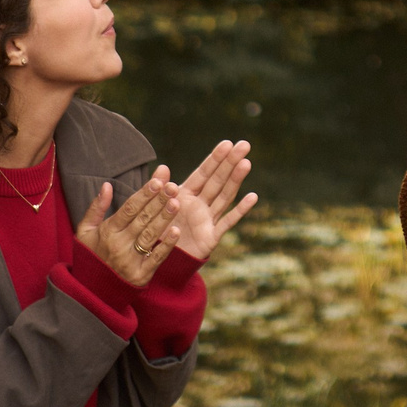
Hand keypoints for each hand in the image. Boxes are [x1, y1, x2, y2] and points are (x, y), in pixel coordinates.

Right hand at [76, 172, 181, 287]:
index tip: (157, 181)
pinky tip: (176, 231)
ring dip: (164, 218)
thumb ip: (96, 207)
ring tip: (176, 203)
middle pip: (142, 219)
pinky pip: (156, 258)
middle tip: (173, 186)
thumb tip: (107, 185)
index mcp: (108, 231)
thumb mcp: (86, 230)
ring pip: (150, 235)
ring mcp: (130, 261)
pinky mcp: (140, 275)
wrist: (92, 290)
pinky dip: (166, 245)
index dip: (144, 194)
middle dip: (158, 201)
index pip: (129, 208)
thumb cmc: (91, 254)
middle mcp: (119, 245)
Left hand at [168, 139, 259, 258]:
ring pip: (224, 196)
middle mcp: (200, 205)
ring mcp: (208, 219)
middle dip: (230, 162)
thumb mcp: (154, 209)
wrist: (159, 263)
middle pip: (217, 180)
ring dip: (235, 180)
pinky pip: (227, 221)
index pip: (203, 173)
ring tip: (246, 163)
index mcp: (186, 195)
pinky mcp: (211, 236)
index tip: (227, 143)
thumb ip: (159, 189)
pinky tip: (252, 197)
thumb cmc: (157, 233)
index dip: (215, 159)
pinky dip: (240, 210)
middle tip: (244, 145)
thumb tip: (163, 167)